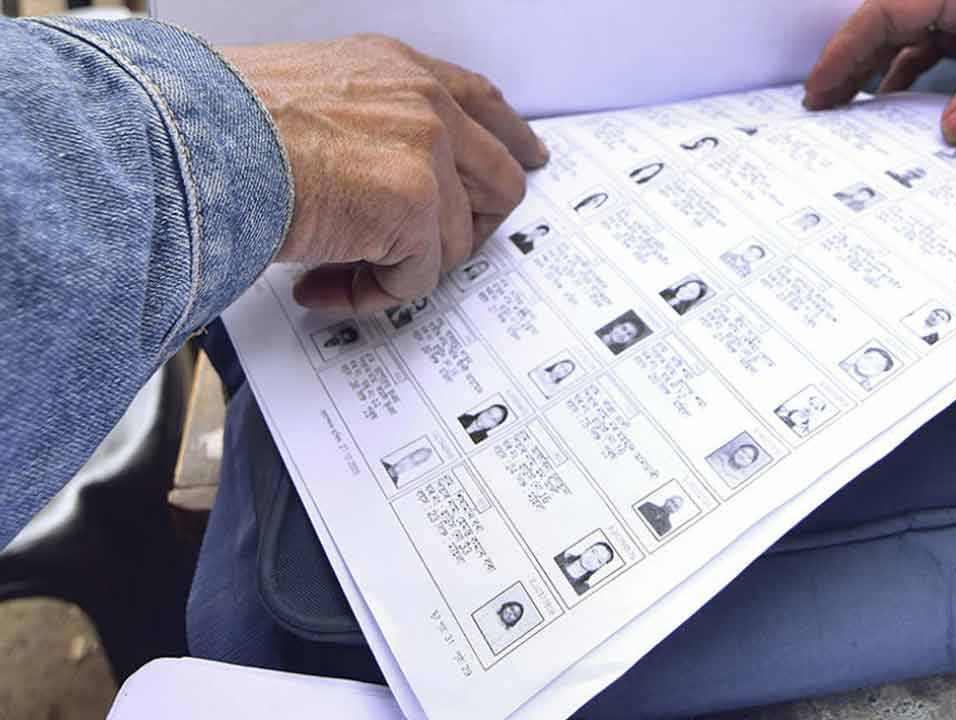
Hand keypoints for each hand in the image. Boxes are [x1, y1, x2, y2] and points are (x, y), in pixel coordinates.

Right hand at [222, 35, 547, 311]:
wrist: (187, 141)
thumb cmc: (221, 125)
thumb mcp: (311, 96)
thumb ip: (367, 123)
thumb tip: (383, 176)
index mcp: (399, 70)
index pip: (482, 101)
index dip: (512, 139)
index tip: (532, 159)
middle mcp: (424, 103)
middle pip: (499, 181)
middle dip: (469, 228)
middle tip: (428, 257)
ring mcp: (426, 153)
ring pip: (453, 242)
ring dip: (400, 270)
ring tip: (334, 272)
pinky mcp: (413, 205)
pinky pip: (416, 278)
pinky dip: (370, 295)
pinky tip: (321, 285)